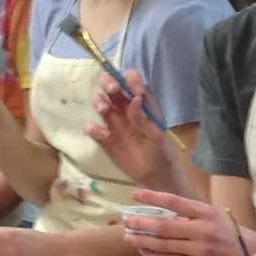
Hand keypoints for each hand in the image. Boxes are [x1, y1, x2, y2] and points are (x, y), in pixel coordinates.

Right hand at [85, 69, 177, 185]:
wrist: (156, 176)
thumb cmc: (162, 152)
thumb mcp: (157, 136)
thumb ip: (145, 118)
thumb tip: (135, 98)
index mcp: (141, 105)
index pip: (133, 84)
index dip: (129, 79)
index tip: (128, 81)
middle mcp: (126, 110)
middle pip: (112, 89)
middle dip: (109, 84)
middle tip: (111, 88)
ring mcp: (114, 124)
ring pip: (101, 105)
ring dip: (99, 102)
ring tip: (103, 109)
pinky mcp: (105, 140)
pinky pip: (94, 130)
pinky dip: (93, 129)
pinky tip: (102, 134)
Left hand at [122, 189, 246, 255]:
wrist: (248, 254)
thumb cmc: (227, 230)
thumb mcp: (211, 214)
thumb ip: (189, 212)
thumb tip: (159, 211)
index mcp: (205, 212)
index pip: (174, 202)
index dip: (153, 197)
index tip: (135, 194)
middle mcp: (201, 230)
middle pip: (164, 226)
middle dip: (142, 223)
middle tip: (126, 220)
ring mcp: (199, 249)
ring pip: (163, 245)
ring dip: (143, 240)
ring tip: (129, 236)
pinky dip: (153, 254)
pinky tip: (143, 249)